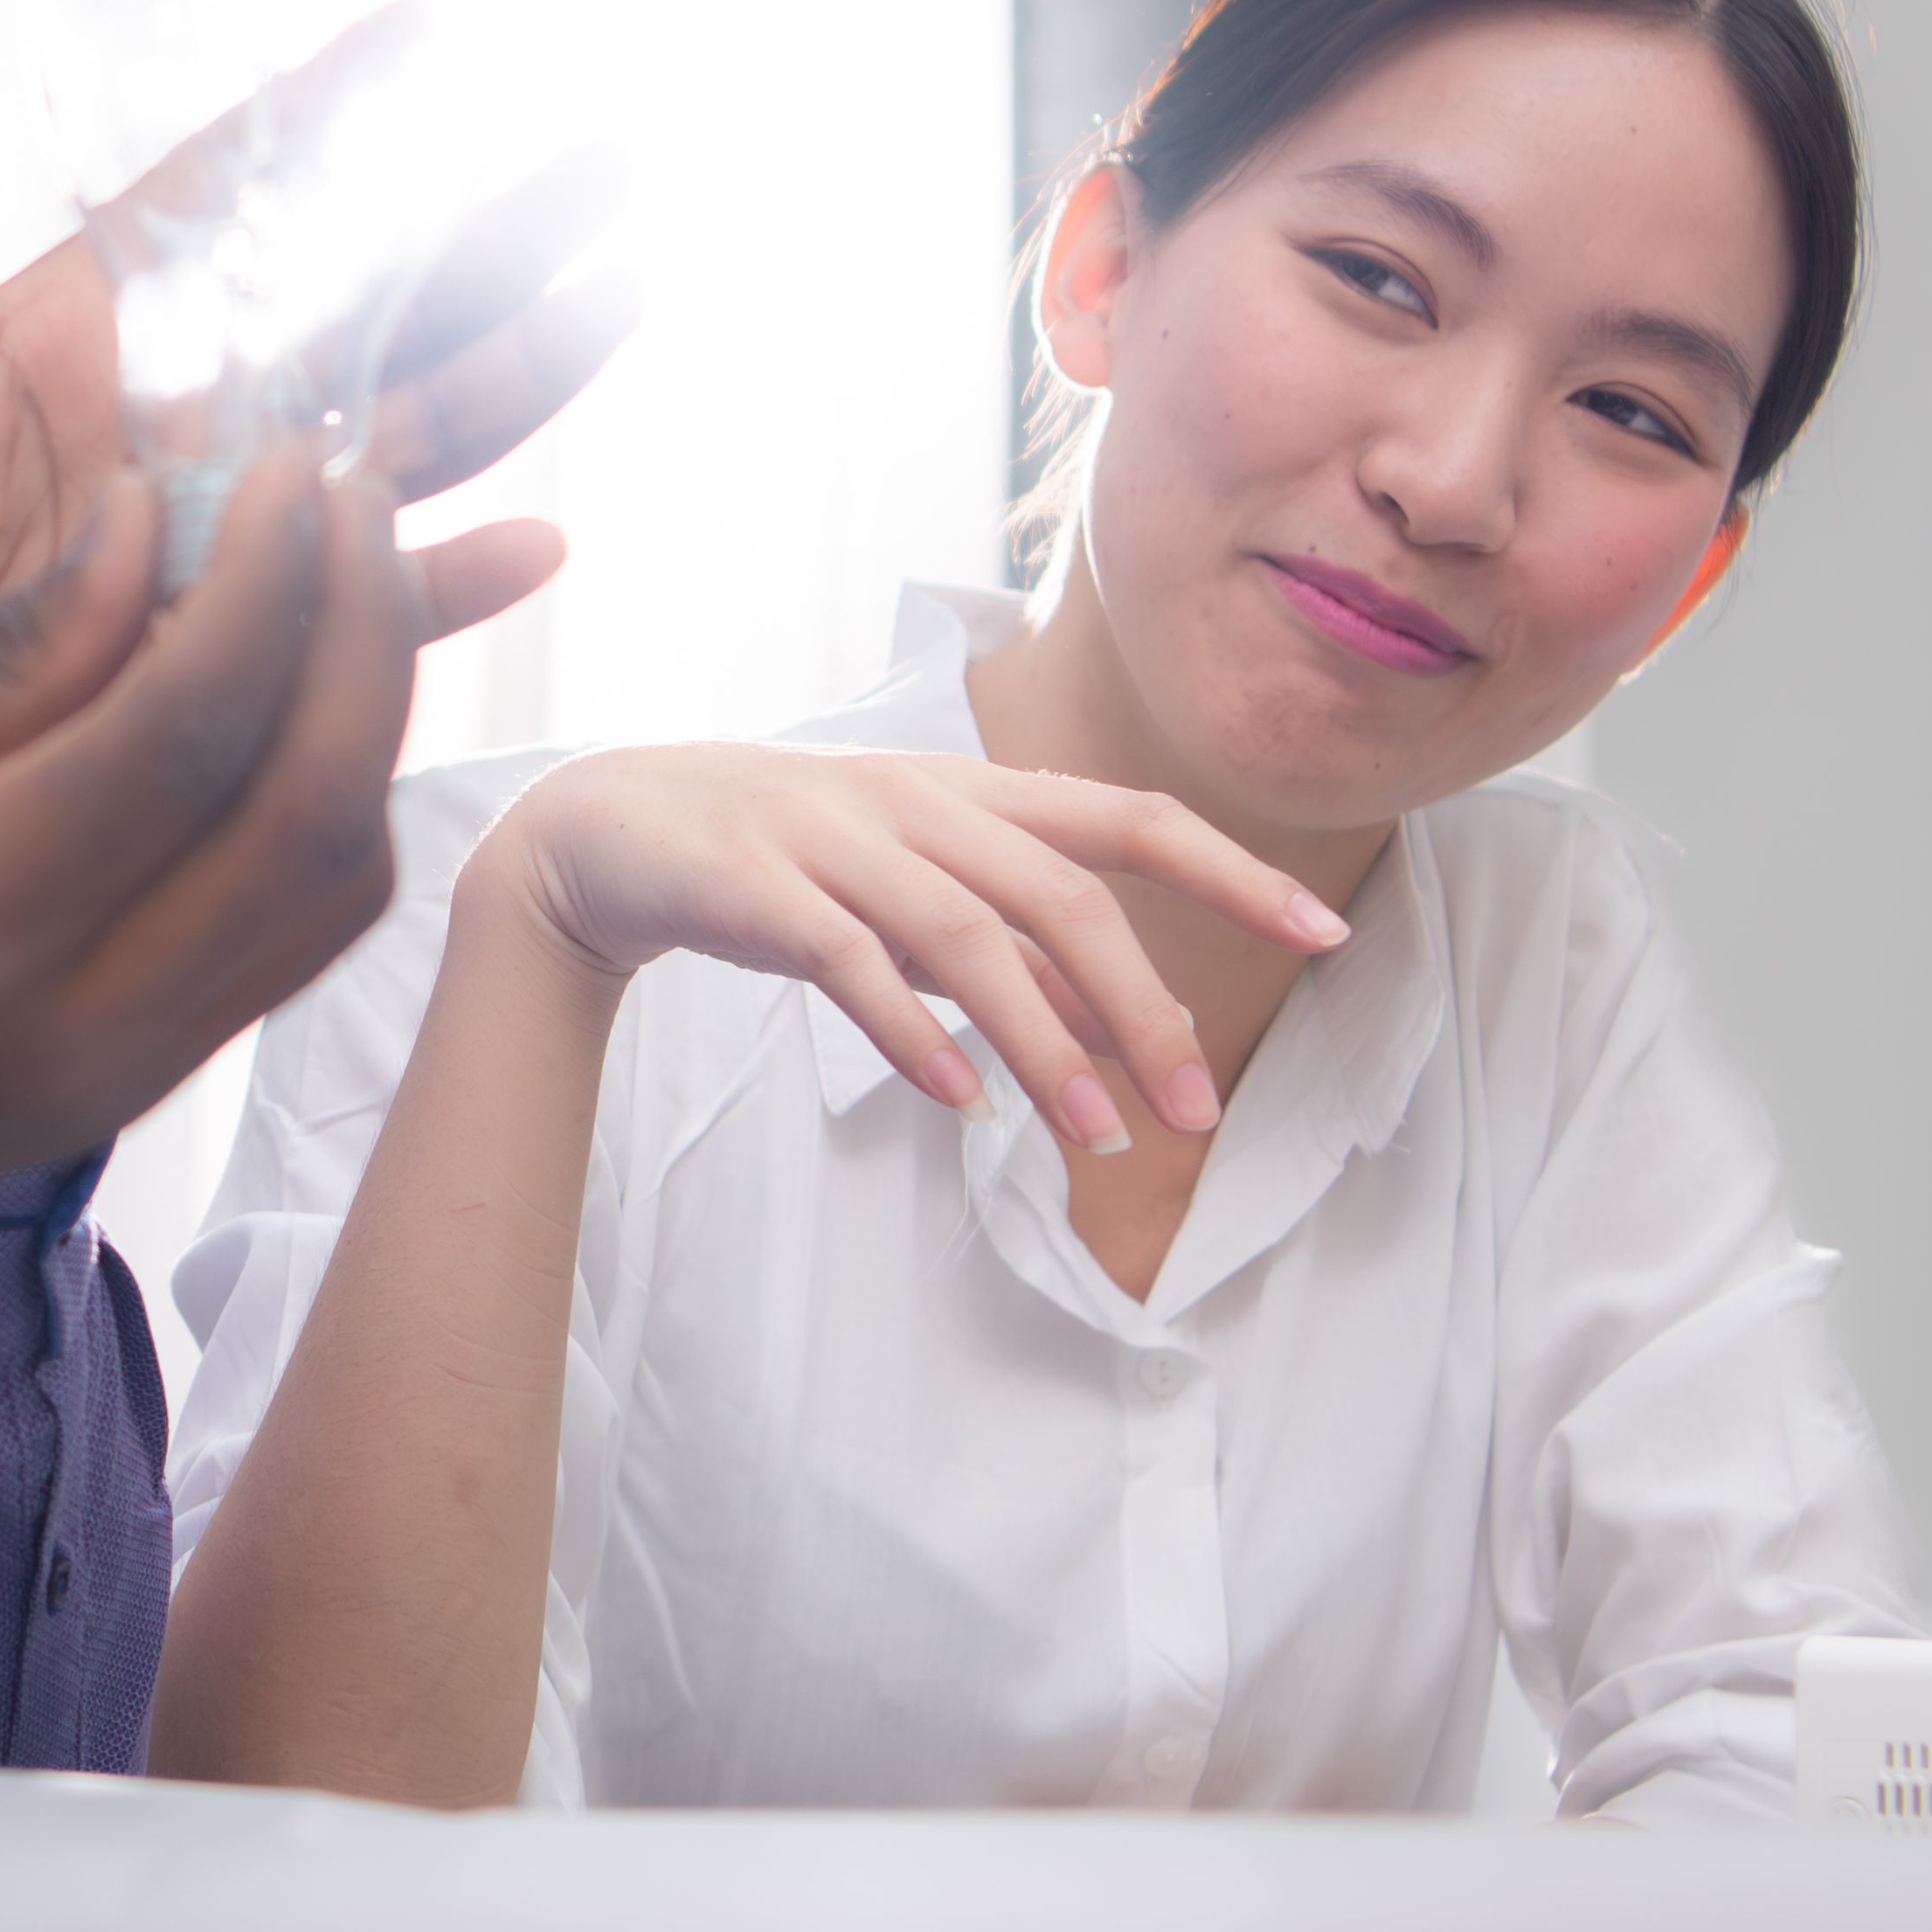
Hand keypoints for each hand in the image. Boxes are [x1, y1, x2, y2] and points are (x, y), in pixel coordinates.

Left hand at [0, 111, 637, 676]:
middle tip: (608, 154)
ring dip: (514, 369)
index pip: (218, 203)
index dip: (325, 117)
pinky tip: (535, 544)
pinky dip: (449, 579)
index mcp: (69, 341)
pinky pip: (366, 605)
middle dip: (487, 227)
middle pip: (363, 300)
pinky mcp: (239, 647)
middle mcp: (174, 422)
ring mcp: (222, 532)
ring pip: (402, 431)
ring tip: (618, 292)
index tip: (433, 25)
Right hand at [0, 441, 432, 1422]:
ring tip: (338, 585)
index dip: (271, 574)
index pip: (196, 727)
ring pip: (329, 895)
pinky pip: (282, 950)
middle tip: (352, 499)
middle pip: (311, 818)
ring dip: (363, 728)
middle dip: (364, 634)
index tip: (291, 461)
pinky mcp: (114, 1100)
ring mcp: (104, 1087)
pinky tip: (283, 705)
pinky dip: (316, 816)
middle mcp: (66, 1033)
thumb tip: (154, 537)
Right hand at [464, 745, 1343, 1154]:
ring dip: (1045, 1043)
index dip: (1234, 870)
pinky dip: (913, 1035)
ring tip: (1096, 1139)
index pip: (1131, 818)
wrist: (603, 829)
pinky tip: (961, 1103)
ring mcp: (835, 839)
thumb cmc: (780, 863)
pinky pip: (851, 963)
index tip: (1328, 931)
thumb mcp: (909, 892)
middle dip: (1143, 1005)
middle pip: (1064, 894)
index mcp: (971, 792)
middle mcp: (918, 803)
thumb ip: (1007, 947)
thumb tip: (1118, 1025)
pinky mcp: (757, 889)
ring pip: (969, 938)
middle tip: (1195, 1111)